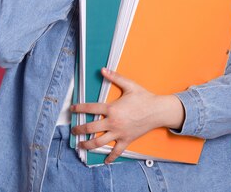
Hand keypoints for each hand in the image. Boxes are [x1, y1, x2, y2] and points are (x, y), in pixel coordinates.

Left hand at [70, 67, 184, 163]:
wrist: (158, 111)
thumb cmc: (144, 98)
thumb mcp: (129, 85)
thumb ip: (115, 77)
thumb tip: (103, 69)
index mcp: (112, 109)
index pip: (90, 109)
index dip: (79, 108)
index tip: (72, 109)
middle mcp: (113, 122)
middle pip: (90, 128)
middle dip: (79, 130)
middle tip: (73, 131)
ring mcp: (119, 133)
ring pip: (99, 142)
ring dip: (88, 145)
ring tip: (80, 145)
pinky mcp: (126, 140)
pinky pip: (117, 151)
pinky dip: (110, 157)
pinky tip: (105, 161)